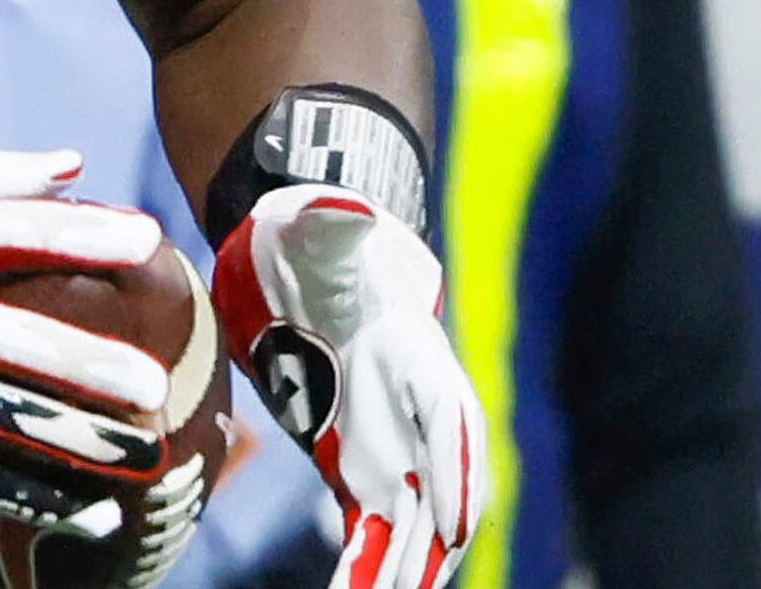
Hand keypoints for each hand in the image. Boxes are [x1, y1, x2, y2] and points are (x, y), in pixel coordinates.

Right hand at [0, 152, 172, 471]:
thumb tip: (72, 164)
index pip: (14, 231)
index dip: (84, 234)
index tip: (150, 240)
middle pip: (19, 338)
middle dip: (89, 363)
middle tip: (151, 383)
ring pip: (3, 411)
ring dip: (75, 434)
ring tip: (140, 448)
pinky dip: (34, 493)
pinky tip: (92, 509)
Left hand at [212, 187, 487, 588]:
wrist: (304, 260)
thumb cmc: (316, 243)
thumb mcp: (318, 227)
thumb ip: (332, 224)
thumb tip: (337, 208)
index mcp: (417, 358)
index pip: (451, 420)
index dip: (455, 472)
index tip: (451, 522)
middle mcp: (417, 414)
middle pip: (437, 492)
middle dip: (428, 549)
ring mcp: (390, 445)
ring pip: (406, 526)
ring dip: (398, 570)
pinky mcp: (355, 466)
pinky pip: (367, 531)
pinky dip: (363, 568)